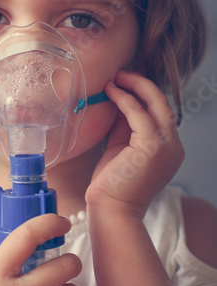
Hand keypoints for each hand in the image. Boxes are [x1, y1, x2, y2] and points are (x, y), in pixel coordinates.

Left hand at [86, 71, 183, 218]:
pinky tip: (111, 90)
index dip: (144, 94)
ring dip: (134, 86)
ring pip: (155, 104)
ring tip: (115, 77)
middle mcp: (173, 146)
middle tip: (121, 73)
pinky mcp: (152, 147)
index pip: (160, 112)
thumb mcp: (121, 148)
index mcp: (169, 149)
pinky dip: (124, 99)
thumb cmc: (112, 185)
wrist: (111, 212)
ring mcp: (166, 147)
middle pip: (163, 103)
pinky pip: (138, 113)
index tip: (125, 82)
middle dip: (142, 83)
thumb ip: (124, 126)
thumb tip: (119, 99)